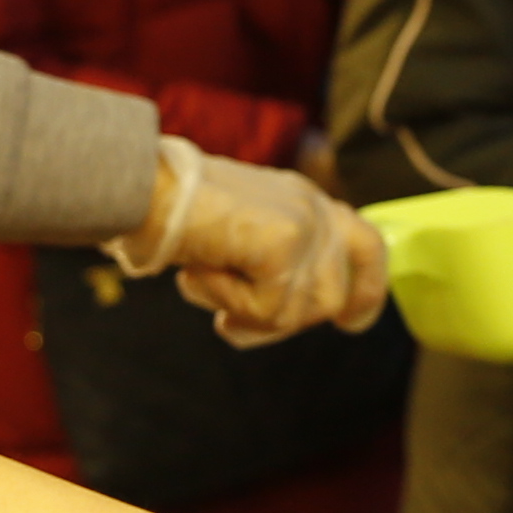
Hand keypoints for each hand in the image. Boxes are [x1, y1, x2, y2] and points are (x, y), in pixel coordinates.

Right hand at [160, 148, 387, 341]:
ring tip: (204, 281)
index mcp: (305, 201)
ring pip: (300, 313)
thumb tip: (290, 315)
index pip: (367, 245)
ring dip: (246, 313)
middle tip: (228, 322)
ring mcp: (305, 224)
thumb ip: (273, 264)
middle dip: (279, 322)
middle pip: (331, 298)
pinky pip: (272, 312)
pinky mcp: (287, 243)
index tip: (350, 324)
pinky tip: (200, 272)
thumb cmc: (174, 216)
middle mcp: (314, 208)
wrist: (145, 188)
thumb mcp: (239, 238)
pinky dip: (228, 303)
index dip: (367, 289)